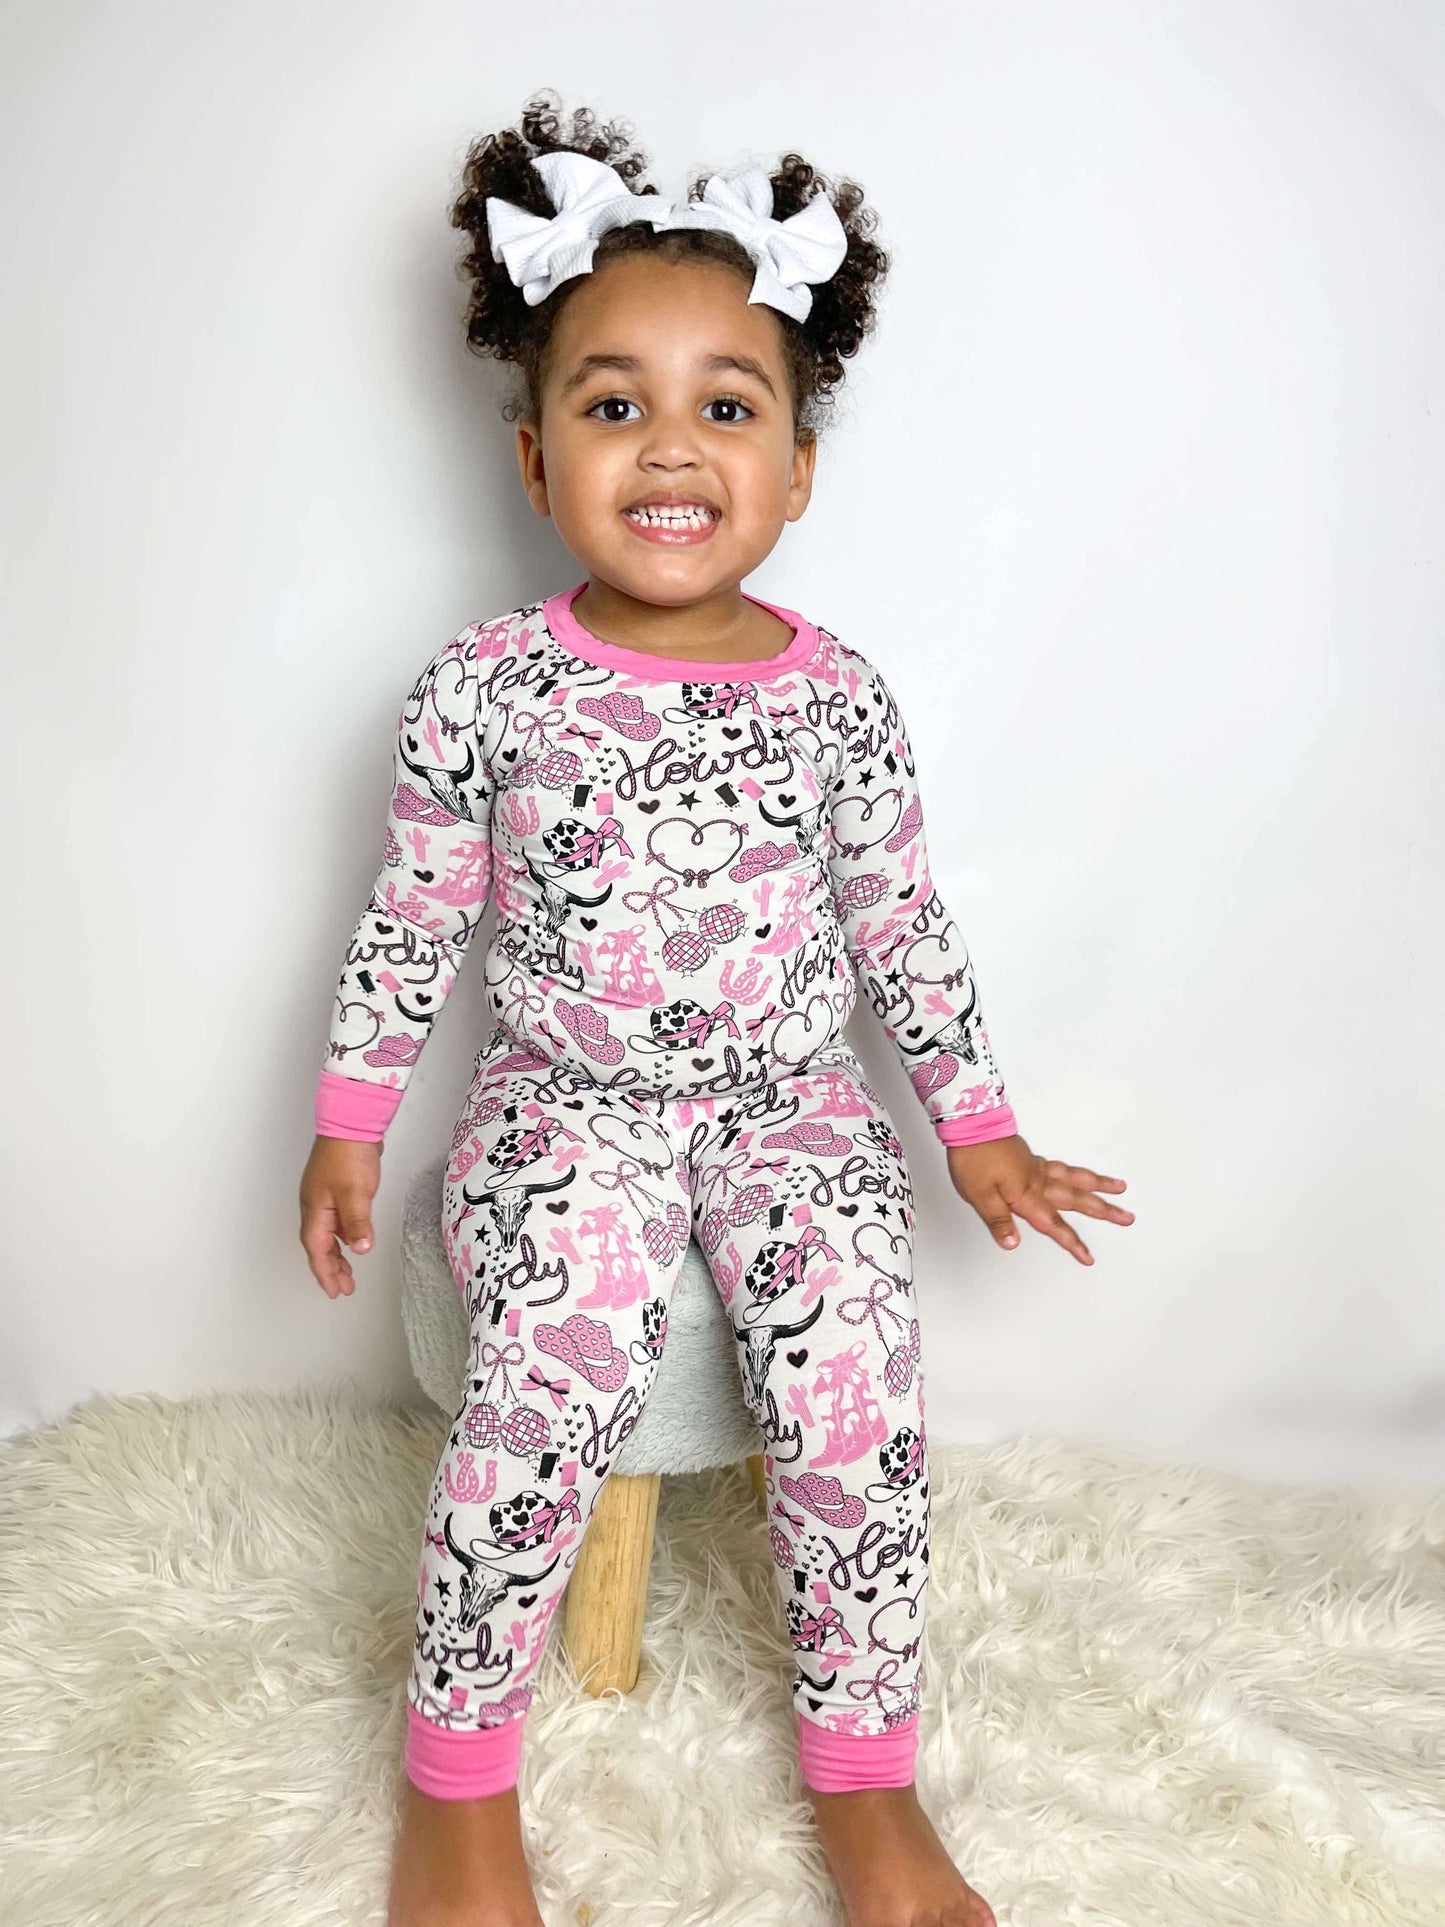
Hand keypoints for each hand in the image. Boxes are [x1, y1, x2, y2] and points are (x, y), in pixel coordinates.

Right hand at [300, 1135, 382, 1297]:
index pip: (317, 1250)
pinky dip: (343, 1236)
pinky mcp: (336, 1189)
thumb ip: (357, 1223)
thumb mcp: (355, 1193)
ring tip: (348, 1273)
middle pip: (318, 1246)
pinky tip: (354, 1241)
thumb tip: (360, 1249)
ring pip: (327, 1235)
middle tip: (343, 1288)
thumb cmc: (348, 1154)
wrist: (351, 1123)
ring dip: (337, 1255)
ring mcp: (324, 1197)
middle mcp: (315, 1206)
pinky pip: (336, 1222)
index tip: (335, 1291)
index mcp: (315, 1210)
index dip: (326, 1273)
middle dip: (330, 1269)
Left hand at [945, 1134, 1132, 1265]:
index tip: (1088, 1258)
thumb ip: (998, 1221)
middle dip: (1103, 1211)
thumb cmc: (973, 1158)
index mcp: (1027, 1195)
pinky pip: (1062, 1167)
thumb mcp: (979, 1196)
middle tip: (1127, 1217)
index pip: (1053, 1225)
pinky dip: (1077, 1173)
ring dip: (1099, 1185)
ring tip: (1119, 1187)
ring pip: (1075, 1178)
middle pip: (1077, 1199)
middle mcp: (1038, 1181)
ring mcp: (1037, 1168)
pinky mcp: (1031, 1158)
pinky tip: (1081, 1176)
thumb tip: (1013, 1244)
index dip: (1071, 1243)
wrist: (970, 1124)